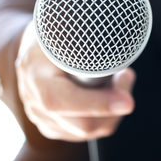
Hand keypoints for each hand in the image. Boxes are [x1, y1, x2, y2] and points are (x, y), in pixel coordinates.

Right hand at [15, 23, 135, 141]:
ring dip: (113, 109)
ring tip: (118, 79)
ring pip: (93, 130)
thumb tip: (116, 46)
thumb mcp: (65, 29)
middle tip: (126, 76)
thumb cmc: (54, 35)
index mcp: (34, 76)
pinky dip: (106, 115)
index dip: (97, 104)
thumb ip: (85, 41)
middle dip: (115, 106)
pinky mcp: (54, 128)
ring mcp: (43, 119)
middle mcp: (35, 104)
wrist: (32, 50)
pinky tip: (107, 93)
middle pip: (83, 125)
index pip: (60, 101)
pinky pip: (89, 132)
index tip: (128, 101)